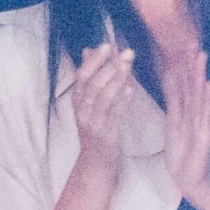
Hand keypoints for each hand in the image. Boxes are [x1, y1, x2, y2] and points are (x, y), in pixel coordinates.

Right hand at [72, 43, 136, 180]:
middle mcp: (82, 111)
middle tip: (126, 53)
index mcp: (78, 101)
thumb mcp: (89, 103)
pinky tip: (131, 90)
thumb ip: (91, 77)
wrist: (96, 164)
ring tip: (129, 67)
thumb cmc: (96, 128)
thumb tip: (89, 50)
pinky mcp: (106, 135)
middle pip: (93, 85)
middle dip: (109, 66)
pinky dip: (122, 102)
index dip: (94, 60)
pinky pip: (114, 115)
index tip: (107, 45)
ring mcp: (93, 124)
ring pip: (103, 98)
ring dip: (117, 80)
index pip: (82, 76)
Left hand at [160, 50, 209, 201]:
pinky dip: (206, 99)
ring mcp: (201, 122)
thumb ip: (173, 100)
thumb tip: (169, 78)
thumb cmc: (182, 152)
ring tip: (201, 56)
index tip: (181, 44)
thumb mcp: (173, 122)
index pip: (183, 82)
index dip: (182, 64)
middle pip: (193, 84)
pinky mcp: (204, 135)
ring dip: (200, 75)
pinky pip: (204, 114)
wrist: (191, 179)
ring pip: (199, 94)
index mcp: (185, 109)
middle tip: (193, 42)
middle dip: (192, 63)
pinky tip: (208, 85)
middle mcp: (195, 112)